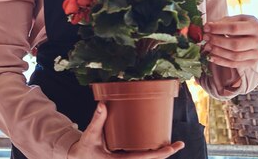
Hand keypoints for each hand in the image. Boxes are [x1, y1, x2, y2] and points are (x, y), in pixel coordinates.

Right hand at [67, 102, 183, 158]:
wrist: (78, 158)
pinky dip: (151, 153)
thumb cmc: (84, 148)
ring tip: (174, 144)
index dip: (158, 154)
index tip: (171, 148)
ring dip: (160, 154)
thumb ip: (96, 121)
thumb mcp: (90, 135)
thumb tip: (102, 104)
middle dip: (165, 154)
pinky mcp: (124, 158)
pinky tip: (159, 146)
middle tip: (179, 144)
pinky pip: (140, 157)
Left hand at [203, 15, 257, 69]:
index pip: (235, 28)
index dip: (218, 28)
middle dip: (217, 41)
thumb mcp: (238, 18)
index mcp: (256, 27)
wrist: (257, 36)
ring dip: (218, 52)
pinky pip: (235, 64)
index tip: (206, 27)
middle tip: (205, 37)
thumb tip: (208, 27)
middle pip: (235, 44)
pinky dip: (221, 61)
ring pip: (235, 56)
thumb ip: (224, 22)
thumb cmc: (244, 25)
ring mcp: (257, 54)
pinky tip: (211, 57)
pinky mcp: (252, 63)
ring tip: (207, 46)